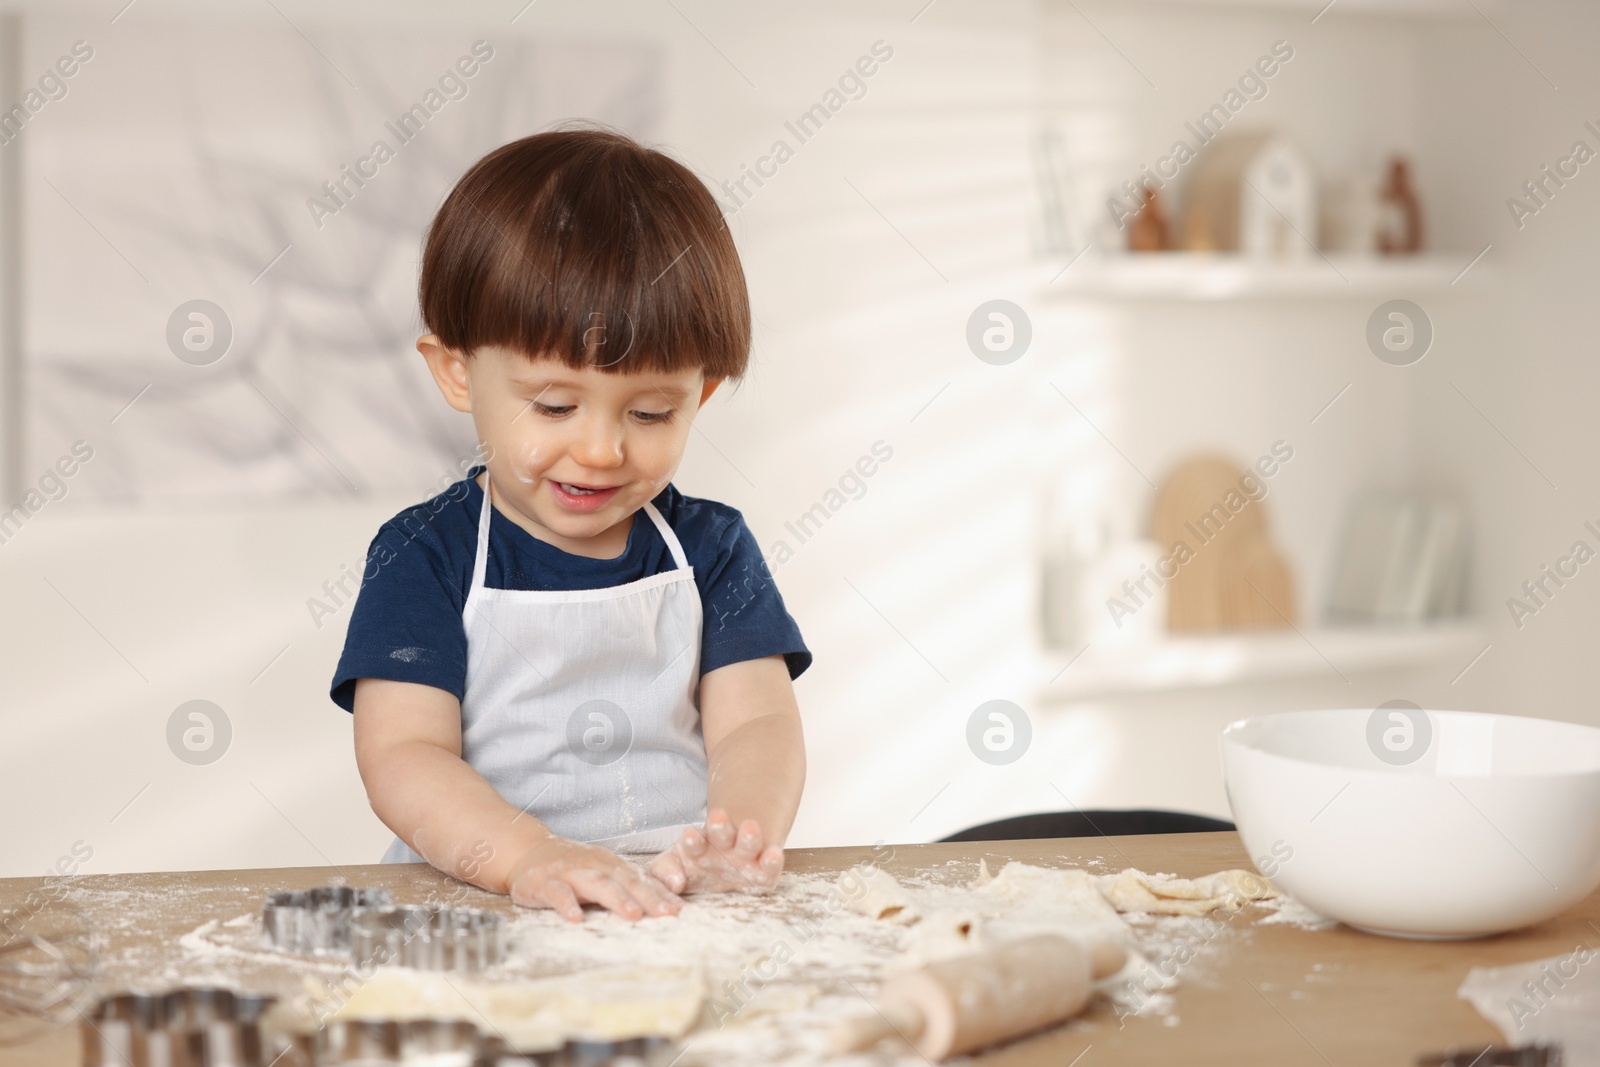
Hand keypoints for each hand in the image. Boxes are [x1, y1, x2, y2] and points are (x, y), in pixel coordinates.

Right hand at [506, 835, 682, 922]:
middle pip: (625, 881)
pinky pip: (558, 894)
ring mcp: (570, 872)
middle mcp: (595, 866)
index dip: (660, 894)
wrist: (528, 852)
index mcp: (611, 865)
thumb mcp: (601, 873)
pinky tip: (577, 919)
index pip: (640, 879)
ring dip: (617, 899)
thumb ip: (625, 887)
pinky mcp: (545, 882)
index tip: (679, 910)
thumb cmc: (572, 868)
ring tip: (633, 915)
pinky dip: (568, 905)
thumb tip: (661, 907)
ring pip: (597, 884)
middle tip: (667, 914)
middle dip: (648, 897)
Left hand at [648, 808, 784, 894]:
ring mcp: (745, 857)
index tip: (688, 835)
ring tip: (750, 827)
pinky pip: (769, 866)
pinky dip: (773, 860)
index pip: (694, 841)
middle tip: (716, 816)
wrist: (720, 878)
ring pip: (748, 843)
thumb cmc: (691, 870)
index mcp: (697, 847)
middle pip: (722, 833)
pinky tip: (774, 853)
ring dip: (748, 836)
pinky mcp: (763, 873)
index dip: (692, 839)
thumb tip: (674, 884)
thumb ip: (665, 872)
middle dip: (719, 825)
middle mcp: (723, 847)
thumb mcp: (672, 867)